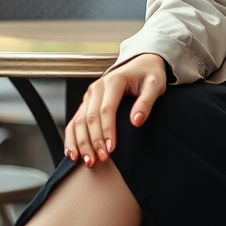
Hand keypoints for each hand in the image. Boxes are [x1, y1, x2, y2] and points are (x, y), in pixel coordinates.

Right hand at [64, 53, 166, 167]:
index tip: (111, 149)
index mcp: (114, 81)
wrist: (141, 64)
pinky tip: (73, 153)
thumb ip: (146, 102)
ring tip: (87, 161)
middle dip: (93, 141)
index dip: (107, 131)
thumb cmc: (149, 75)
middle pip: (90, 118)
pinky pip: (75, 121)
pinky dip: (71, 137)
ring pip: (79, 121)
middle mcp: (97, 87)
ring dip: (81, 143)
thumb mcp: (154, 85)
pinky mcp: (87, 102)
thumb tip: (136, 121)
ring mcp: (90, 95)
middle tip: (100, 159)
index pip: (106, 110)